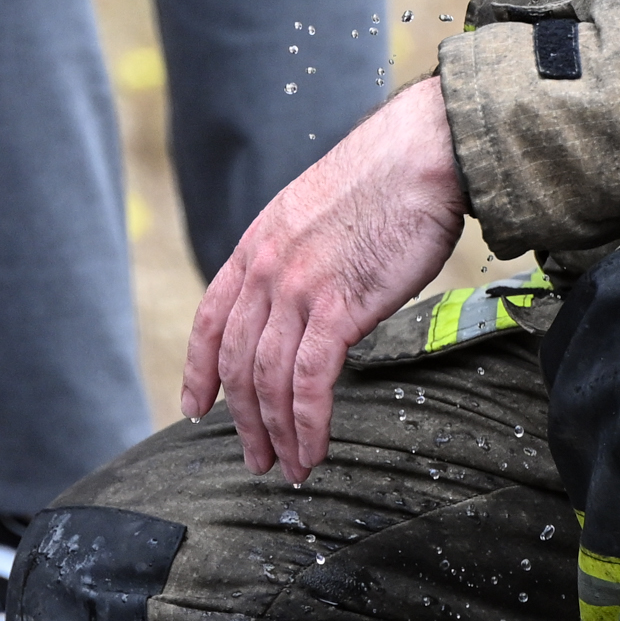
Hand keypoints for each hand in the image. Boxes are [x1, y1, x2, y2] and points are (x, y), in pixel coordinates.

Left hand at [182, 76, 470, 483]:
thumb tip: (311, 292)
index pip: (210, 318)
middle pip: (237, 361)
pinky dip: (307, 424)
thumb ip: (301, 255)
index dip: (199, 369)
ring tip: (289, 466)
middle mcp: (267, 268)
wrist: (422, 154)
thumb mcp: (319, 212)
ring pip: (268, 380)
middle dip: (242, 419)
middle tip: (255, 458)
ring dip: (277, 433)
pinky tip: (313, 449)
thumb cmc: (388, 180)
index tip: (196, 405)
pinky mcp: (338, 306)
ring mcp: (298, 288)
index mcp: (258, 244)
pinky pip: (308, 382)